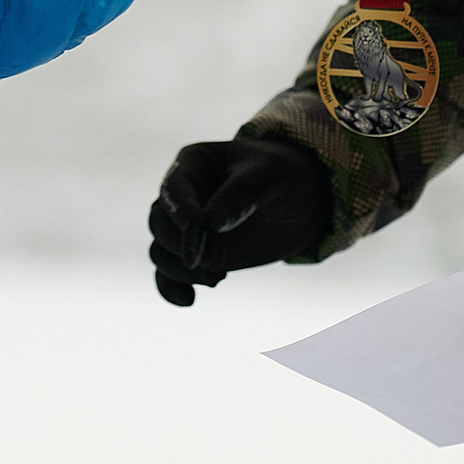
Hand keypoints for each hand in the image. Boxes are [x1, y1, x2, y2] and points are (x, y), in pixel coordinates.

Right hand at [148, 138, 333, 306]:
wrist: (303, 201)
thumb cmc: (285, 175)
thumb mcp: (269, 177)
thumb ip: (239, 196)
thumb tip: (207, 225)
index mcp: (194, 163)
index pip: (174, 190)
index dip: (182, 214)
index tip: (200, 232)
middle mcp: (184, 195)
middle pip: (160, 223)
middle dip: (184, 246)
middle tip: (219, 262)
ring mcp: (188, 226)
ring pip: (161, 250)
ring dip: (182, 270)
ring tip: (217, 277)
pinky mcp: (197, 253)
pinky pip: (168, 273)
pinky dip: (171, 288)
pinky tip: (189, 300)